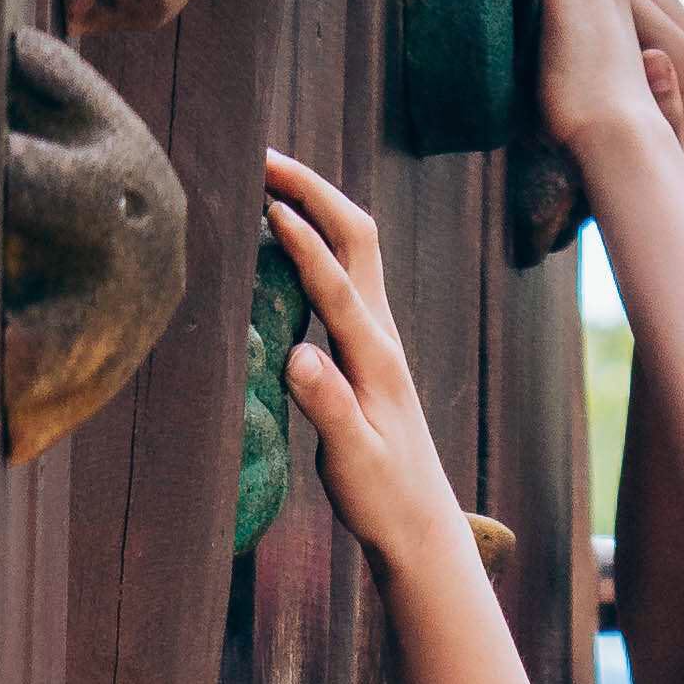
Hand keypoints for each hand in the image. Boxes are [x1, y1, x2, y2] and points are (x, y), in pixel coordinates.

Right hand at [263, 153, 468, 578]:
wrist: (421, 526)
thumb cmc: (383, 498)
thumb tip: (298, 358)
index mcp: (375, 358)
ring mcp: (379, 338)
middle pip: (356, 236)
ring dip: (317, 205)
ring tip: (268, 178)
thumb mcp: (352, 460)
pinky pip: (345, 274)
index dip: (302, 240)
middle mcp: (382, 335)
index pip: (336, 283)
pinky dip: (317, 240)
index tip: (267, 201)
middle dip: (313, 190)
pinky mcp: (370, 349)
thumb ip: (326, 407)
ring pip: (354, 248)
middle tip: (262, 158)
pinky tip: (286, 238)